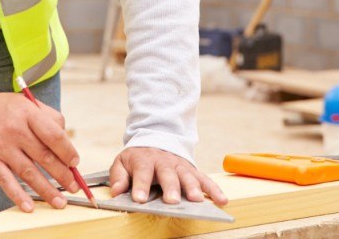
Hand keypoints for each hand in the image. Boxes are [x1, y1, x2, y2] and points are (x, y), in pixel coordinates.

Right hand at [0, 93, 80, 212]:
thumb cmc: (3, 109)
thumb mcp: (27, 103)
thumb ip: (49, 117)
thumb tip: (66, 139)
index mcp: (28, 114)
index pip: (53, 135)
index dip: (67, 151)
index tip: (75, 162)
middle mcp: (15, 131)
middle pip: (44, 156)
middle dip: (62, 174)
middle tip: (74, 186)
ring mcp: (2, 147)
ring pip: (28, 172)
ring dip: (46, 189)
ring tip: (60, 202)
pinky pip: (6, 181)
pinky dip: (18, 196)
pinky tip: (29, 206)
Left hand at [108, 147, 227, 206]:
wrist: (155, 139)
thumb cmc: (137, 157)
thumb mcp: (122, 162)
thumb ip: (118, 177)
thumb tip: (116, 191)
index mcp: (144, 160)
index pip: (142, 172)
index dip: (141, 186)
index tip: (140, 199)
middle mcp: (164, 162)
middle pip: (168, 174)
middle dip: (171, 187)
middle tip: (172, 200)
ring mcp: (180, 166)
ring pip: (188, 176)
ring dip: (193, 188)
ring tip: (196, 200)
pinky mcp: (192, 170)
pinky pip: (205, 179)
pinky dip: (214, 189)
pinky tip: (222, 200)